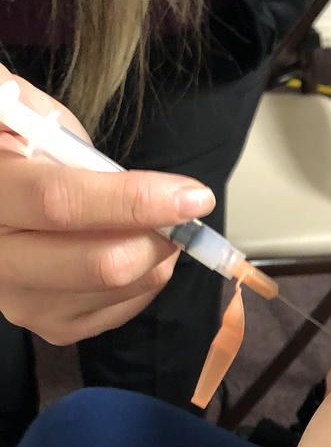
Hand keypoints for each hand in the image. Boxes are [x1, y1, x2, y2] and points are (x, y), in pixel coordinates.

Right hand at [0, 66, 215, 344]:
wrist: (4, 203)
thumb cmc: (25, 151)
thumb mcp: (35, 120)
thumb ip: (64, 133)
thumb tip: (127, 171)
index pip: (62, 204)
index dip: (135, 200)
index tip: (194, 196)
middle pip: (102, 265)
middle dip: (162, 236)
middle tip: (187, 208)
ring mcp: (24, 302)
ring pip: (124, 288)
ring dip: (161, 252)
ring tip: (154, 220)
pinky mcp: (54, 326)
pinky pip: (127, 307)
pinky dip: (150, 274)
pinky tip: (136, 245)